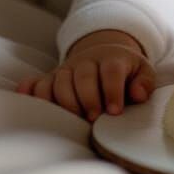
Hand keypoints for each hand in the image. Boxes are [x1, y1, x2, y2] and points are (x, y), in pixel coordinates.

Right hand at [16, 29, 155, 121]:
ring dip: (64, 102)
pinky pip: (36, 83)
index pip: (111, 71)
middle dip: (87, 99)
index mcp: (112, 58)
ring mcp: (66, 69)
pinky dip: (30, 91)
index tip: (114, 111)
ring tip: (73, 119)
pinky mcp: (50, 78)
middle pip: (83, 76)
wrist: (104, 53)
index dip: (112, 91)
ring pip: (59, 81)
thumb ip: (144, 81)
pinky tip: (28, 101)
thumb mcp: (142, 70)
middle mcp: (86, 61)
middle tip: (93, 119)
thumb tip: (138, 95)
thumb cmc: (125, 70)